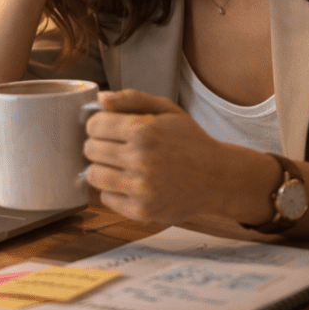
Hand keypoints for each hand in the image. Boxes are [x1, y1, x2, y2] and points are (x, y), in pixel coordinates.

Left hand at [83, 89, 231, 223]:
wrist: (218, 177)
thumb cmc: (189, 140)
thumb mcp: (167, 110)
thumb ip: (132, 99)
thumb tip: (101, 98)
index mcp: (144, 130)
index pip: (94, 126)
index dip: (98, 125)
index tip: (109, 129)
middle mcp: (140, 160)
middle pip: (90, 150)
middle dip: (100, 146)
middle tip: (117, 147)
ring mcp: (140, 188)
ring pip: (93, 175)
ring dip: (102, 169)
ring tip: (120, 165)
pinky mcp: (142, 210)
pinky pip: (105, 198)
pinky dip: (113, 190)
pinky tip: (130, 182)